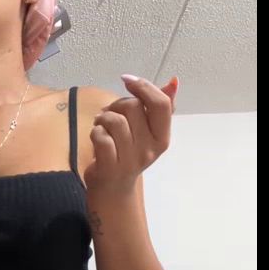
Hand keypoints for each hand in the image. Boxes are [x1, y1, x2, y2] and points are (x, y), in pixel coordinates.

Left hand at [85, 74, 178, 192]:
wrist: (113, 189)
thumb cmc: (128, 153)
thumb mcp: (148, 131)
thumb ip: (159, 106)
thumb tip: (173, 81)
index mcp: (162, 138)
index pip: (161, 104)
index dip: (143, 86)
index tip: (128, 80)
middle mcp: (150, 149)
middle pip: (133, 107)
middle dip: (116, 104)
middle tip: (110, 114)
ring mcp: (131, 159)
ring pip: (115, 120)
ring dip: (103, 117)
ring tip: (101, 125)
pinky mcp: (110, 167)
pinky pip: (101, 136)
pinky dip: (95, 132)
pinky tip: (97, 137)